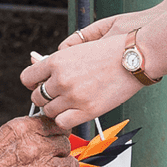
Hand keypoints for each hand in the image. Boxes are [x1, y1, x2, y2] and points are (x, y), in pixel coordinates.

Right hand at [0, 116, 92, 166]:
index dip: (57, 128)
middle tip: (55, 151)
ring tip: (61, 166)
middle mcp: (35, 148)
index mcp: (23, 130)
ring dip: (67, 164)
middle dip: (60, 146)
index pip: (54, 122)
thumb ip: (21, 130)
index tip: (58, 131)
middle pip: (64, 142)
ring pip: (71, 163)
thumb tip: (35, 128)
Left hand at [23, 0, 166, 130]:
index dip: (34, 81)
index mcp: (57, 60)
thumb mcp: (81, 45)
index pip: (27, 77)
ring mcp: (73, 96)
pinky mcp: (87, 110)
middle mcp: (61, 79)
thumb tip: (35, 60)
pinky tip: (74, 112)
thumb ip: (57, 55)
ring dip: (56, 108)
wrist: (138, 56)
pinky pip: (63, 122)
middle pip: (37, 96)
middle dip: (46, 95)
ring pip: (49, 111)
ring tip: (69, 101)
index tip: (42, 83)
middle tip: (59, 93)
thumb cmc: (113, 47)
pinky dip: (65, 119)